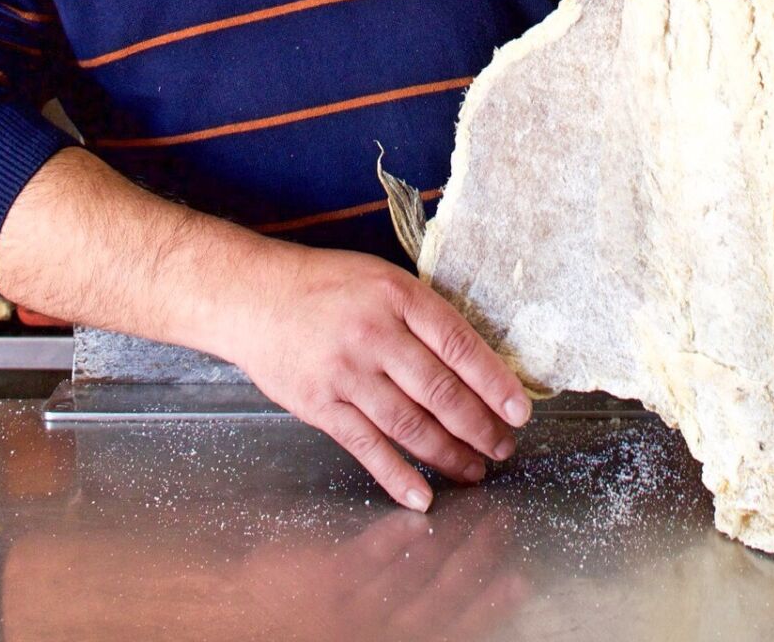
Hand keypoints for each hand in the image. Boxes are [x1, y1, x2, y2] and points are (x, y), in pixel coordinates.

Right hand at [225, 243, 530, 511]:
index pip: (459, 344)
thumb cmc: (325, 285)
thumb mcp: (382, 280)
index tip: (519, 411)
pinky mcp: (320, 405)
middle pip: (439, 391)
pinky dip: (396, 475)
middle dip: (478, 426)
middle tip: (502, 447)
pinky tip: (421, 494)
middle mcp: (375, 334)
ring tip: (474, 471)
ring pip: (409, 424)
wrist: (253, 297)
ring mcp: (346, 373)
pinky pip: (366, 447)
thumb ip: (422, 316)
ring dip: (447, 454)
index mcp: (398, 296)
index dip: (494, 383)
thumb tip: (475, 362)